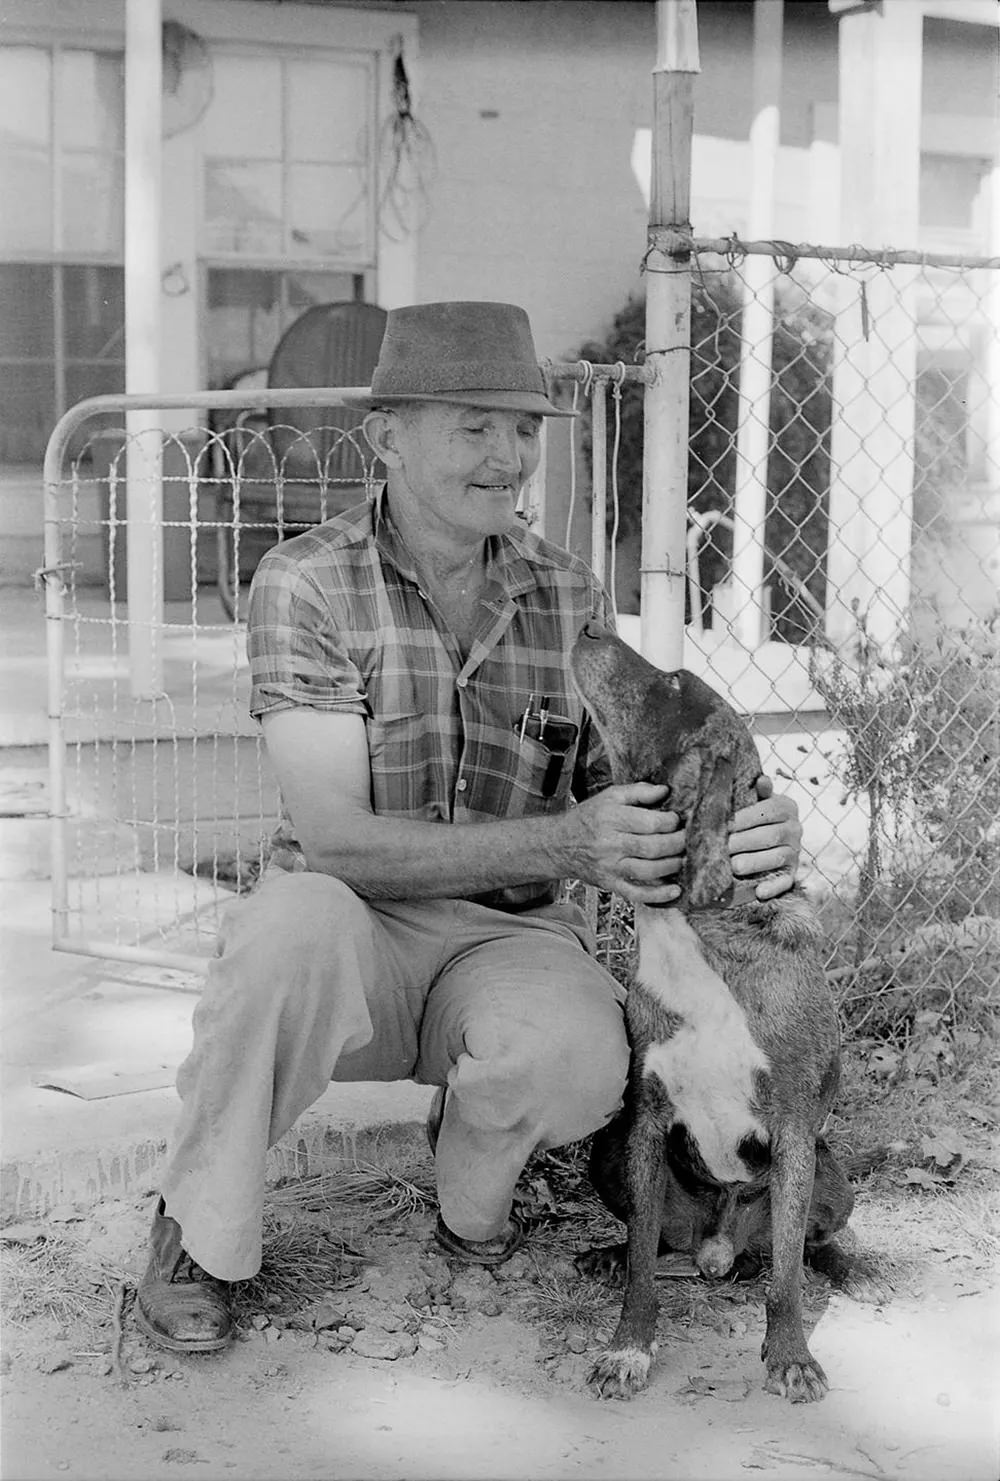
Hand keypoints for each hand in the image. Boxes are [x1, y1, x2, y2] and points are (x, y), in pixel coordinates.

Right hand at [563, 782, 684, 904]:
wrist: (559, 844)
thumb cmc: (587, 818)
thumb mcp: (609, 796)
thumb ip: (638, 791)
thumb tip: (665, 791)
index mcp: (611, 818)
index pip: (650, 822)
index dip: (671, 821)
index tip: (677, 820)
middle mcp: (610, 844)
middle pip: (652, 847)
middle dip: (677, 843)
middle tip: (686, 839)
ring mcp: (610, 867)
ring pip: (648, 871)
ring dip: (672, 866)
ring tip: (682, 858)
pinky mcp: (610, 884)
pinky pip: (636, 894)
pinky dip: (658, 895)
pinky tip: (675, 891)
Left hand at [728, 776, 801, 900]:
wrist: (769, 836)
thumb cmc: (754, 815)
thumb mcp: (756, 801)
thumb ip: (758, 792)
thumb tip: (762, 779)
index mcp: (787, 807)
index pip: (769, 810)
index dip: (746, 817)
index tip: (725, 824)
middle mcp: (795, 829)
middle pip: (770, 836)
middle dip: (744, 842)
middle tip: (722, 846)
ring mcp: (795, 853)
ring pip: (776, 858)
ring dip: (754, 863)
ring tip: (734, 866)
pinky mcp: (792, 873)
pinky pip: (786, 882)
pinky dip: (773, 888)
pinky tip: (759, 892)